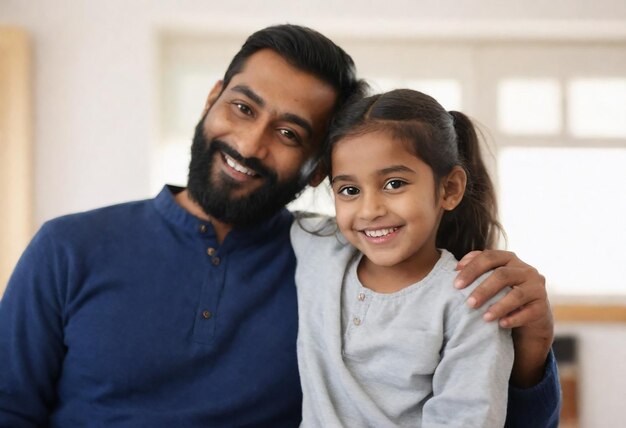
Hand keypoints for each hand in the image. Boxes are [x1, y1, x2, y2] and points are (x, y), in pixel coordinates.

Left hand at [454, 250, 553, 386]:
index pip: (489, 257)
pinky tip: (501, 324)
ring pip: (517, 295)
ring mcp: (537, 287)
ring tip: (484, 317)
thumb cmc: (502, 293)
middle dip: (483, 289)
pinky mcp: (543, 306)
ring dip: (498, 306)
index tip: (456, 285)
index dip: (471, 269)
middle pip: (502, 275)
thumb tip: (456, 268)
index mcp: (509, 259)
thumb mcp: (490, 279)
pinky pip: (529, 312)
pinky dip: (514, 319)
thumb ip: (476, 268)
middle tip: (468, 303)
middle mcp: (526, 270)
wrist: (529, 315)